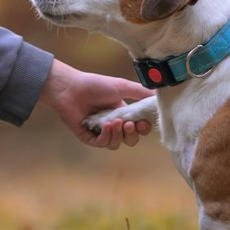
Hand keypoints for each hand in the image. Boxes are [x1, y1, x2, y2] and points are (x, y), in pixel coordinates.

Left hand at [38, 60, 154, 149]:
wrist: (70, 87)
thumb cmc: (95, 85)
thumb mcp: (122, 86)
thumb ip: (141, 92)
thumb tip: (159, 97)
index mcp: (123, 113)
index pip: (138, 127)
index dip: (143, 128)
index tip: (144, 123)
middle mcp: (113, 124)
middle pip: (130, 139)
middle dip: (132, 134)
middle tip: (129, 124)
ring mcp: (100, 132)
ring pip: (116, 144)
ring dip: (118, 135)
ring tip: (114, 122)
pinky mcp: (88, 137)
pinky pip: (102, 144)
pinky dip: (106, 137)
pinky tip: (105, 126)